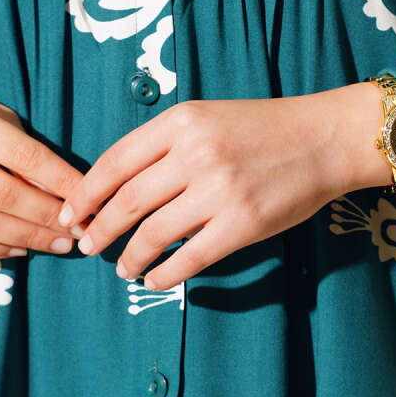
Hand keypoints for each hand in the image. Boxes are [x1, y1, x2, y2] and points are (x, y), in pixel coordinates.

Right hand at [0, 59, 92, 259]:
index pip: (22, 155)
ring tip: (58, 245)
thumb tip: (56, 193)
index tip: (89, 200)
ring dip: (25, 239)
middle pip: (1, 195)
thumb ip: (21, 148)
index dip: (60, 181)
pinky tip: (19, 250)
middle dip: (46, 218)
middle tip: (79, 232)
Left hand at [57, 82, 390, 289]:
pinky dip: (164, 274)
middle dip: (99, 229)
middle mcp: (195, 153)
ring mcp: (219, 190)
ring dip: (130, 257)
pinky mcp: (242, 224)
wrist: (324, 139)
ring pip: (152, 234)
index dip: (85, 193)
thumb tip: (117, 187)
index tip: (72, 213)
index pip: (115, 162)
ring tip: (124, 267)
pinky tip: (156, 279)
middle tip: (86, 245)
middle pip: (126, 201)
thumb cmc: (264, 128)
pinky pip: (188, 259)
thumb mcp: (208, 117)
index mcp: (182, 121)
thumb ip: (166, 144)